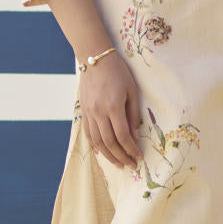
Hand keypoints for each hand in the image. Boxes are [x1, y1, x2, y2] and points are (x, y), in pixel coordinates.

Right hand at [80, 51, 143, 169]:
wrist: (94, 59)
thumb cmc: (118, 72)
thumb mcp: (132, 90)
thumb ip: (133, 114)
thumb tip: (135, 135)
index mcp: (113, 106)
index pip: (123, 136)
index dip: (131, 149)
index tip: (138, 156)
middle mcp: (99, 112)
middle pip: (109, 142)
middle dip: (121, 156)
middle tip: (130, 165)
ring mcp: (89, 113)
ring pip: (97, 141)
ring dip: (108, 155)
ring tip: (118, 163)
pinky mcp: (83, 112)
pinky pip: (89, 134)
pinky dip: (96, 146)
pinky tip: (104, 152)